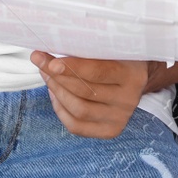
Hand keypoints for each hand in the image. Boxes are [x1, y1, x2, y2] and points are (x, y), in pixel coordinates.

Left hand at [31, 52, 153, 138]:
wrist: (136, 77)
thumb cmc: (118, 58)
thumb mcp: (112, 48)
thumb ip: (90, 49)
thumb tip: (53, 46)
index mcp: (132, 75)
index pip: (98, 72)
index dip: (72, 68)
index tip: (51, 63)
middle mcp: (129, 99)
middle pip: (85, 91)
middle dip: (57, 76)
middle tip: (41, 61)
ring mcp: (120, 118)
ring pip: (79, 110)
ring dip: (57, 91)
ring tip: (47, 75)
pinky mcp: (110, 131)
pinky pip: (76, 126)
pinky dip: (60, 110)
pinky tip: (55, 94)